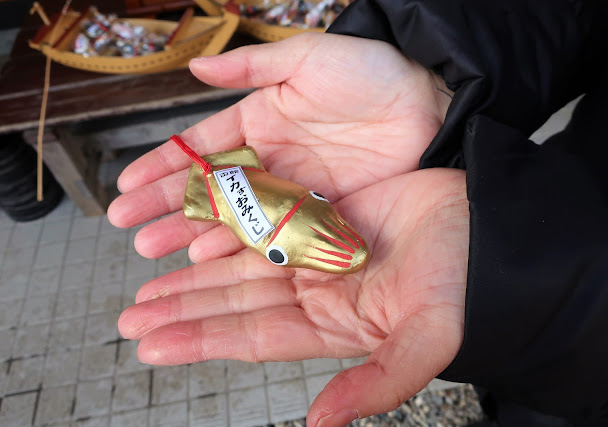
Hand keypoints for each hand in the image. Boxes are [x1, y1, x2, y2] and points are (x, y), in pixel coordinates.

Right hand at [107, 33, 452, 261]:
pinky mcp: (317, 211)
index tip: (126, 185)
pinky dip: (239, 244)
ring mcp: (291, 189)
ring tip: (154, 248)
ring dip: (192, 231)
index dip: (163, 165)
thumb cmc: (368, 71)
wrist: (427, 102)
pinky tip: (208, 255)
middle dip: (166, 207)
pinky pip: (271, 231)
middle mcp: (269, 159)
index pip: (200, 147)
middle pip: (208, 188)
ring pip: (233, 215)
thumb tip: (195, 68)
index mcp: (259, 120)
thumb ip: (252, 67)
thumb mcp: (305, 58)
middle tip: (129, 229)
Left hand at [118, 168, 468, 426]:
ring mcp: (320, 250)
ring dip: (195, 275)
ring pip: (242, 264)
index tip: (152, 346)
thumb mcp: (428, 339)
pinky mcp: (325, 213)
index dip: (201, 340)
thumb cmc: (467, 281)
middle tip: (132, 318)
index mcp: (335, 324)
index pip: (253, 336)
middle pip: (236, 303)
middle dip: (183, 310)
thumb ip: (377, 384)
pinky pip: (267, 220)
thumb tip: (319, 424)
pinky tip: (197, 235)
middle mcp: (319, 291)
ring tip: (149, 286)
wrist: (493, 225)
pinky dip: (230, 228)